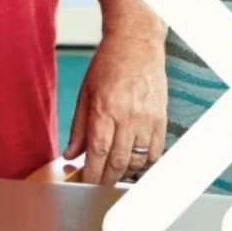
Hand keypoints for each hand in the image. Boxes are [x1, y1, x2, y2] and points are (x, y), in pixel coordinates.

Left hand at [65, 30, 167, 184]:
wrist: (136, 45)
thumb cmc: (108, 65)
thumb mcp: (85, 91)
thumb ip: (78, 126)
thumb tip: (70, 153)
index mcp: (104, 107)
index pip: (98, 151)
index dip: (91, 172)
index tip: (85, 183)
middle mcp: (128, 116)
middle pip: (118, 161)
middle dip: (106, 178)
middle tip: (97, 185)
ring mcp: (147, 120)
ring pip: (137, 161)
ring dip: (125, 174)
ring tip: (113, 176)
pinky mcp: (161, 120)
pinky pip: (155, 153)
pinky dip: (144, 164)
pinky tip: (134, 165)